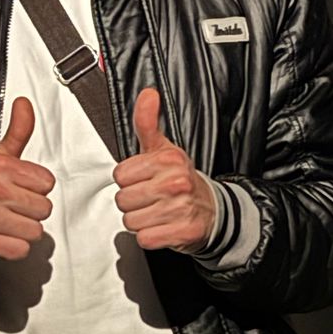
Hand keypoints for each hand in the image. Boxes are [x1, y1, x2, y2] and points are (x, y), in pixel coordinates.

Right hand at [0, 97, 54, 261]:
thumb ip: (17, 132)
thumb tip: (24, 104)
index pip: (46, 182)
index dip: (36, 188)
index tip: (20, 188)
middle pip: (44, 207)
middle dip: (31, 211)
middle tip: (11, 208)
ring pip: (35, 230)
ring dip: (23, 231)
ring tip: (6, 223)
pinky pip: (21, 249)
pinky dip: (14, 248)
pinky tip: (1, 237)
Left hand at [114, 88, 217, 251]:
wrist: (213, 211)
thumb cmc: (181, 180)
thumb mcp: (164, 149)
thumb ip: (148, 122)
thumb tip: (148, 94)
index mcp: (169, 159)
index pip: (120, 175)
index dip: (129, 181)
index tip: (145, 180)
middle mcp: (176, 182)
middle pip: (123, 200)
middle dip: (134, 203)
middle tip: (151, 199)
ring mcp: (181, 208)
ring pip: (132, 221)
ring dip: (141, 221)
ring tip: (157, 213)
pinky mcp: (183, 232)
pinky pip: (145, 238)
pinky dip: (151, 236)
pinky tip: (162, 227)